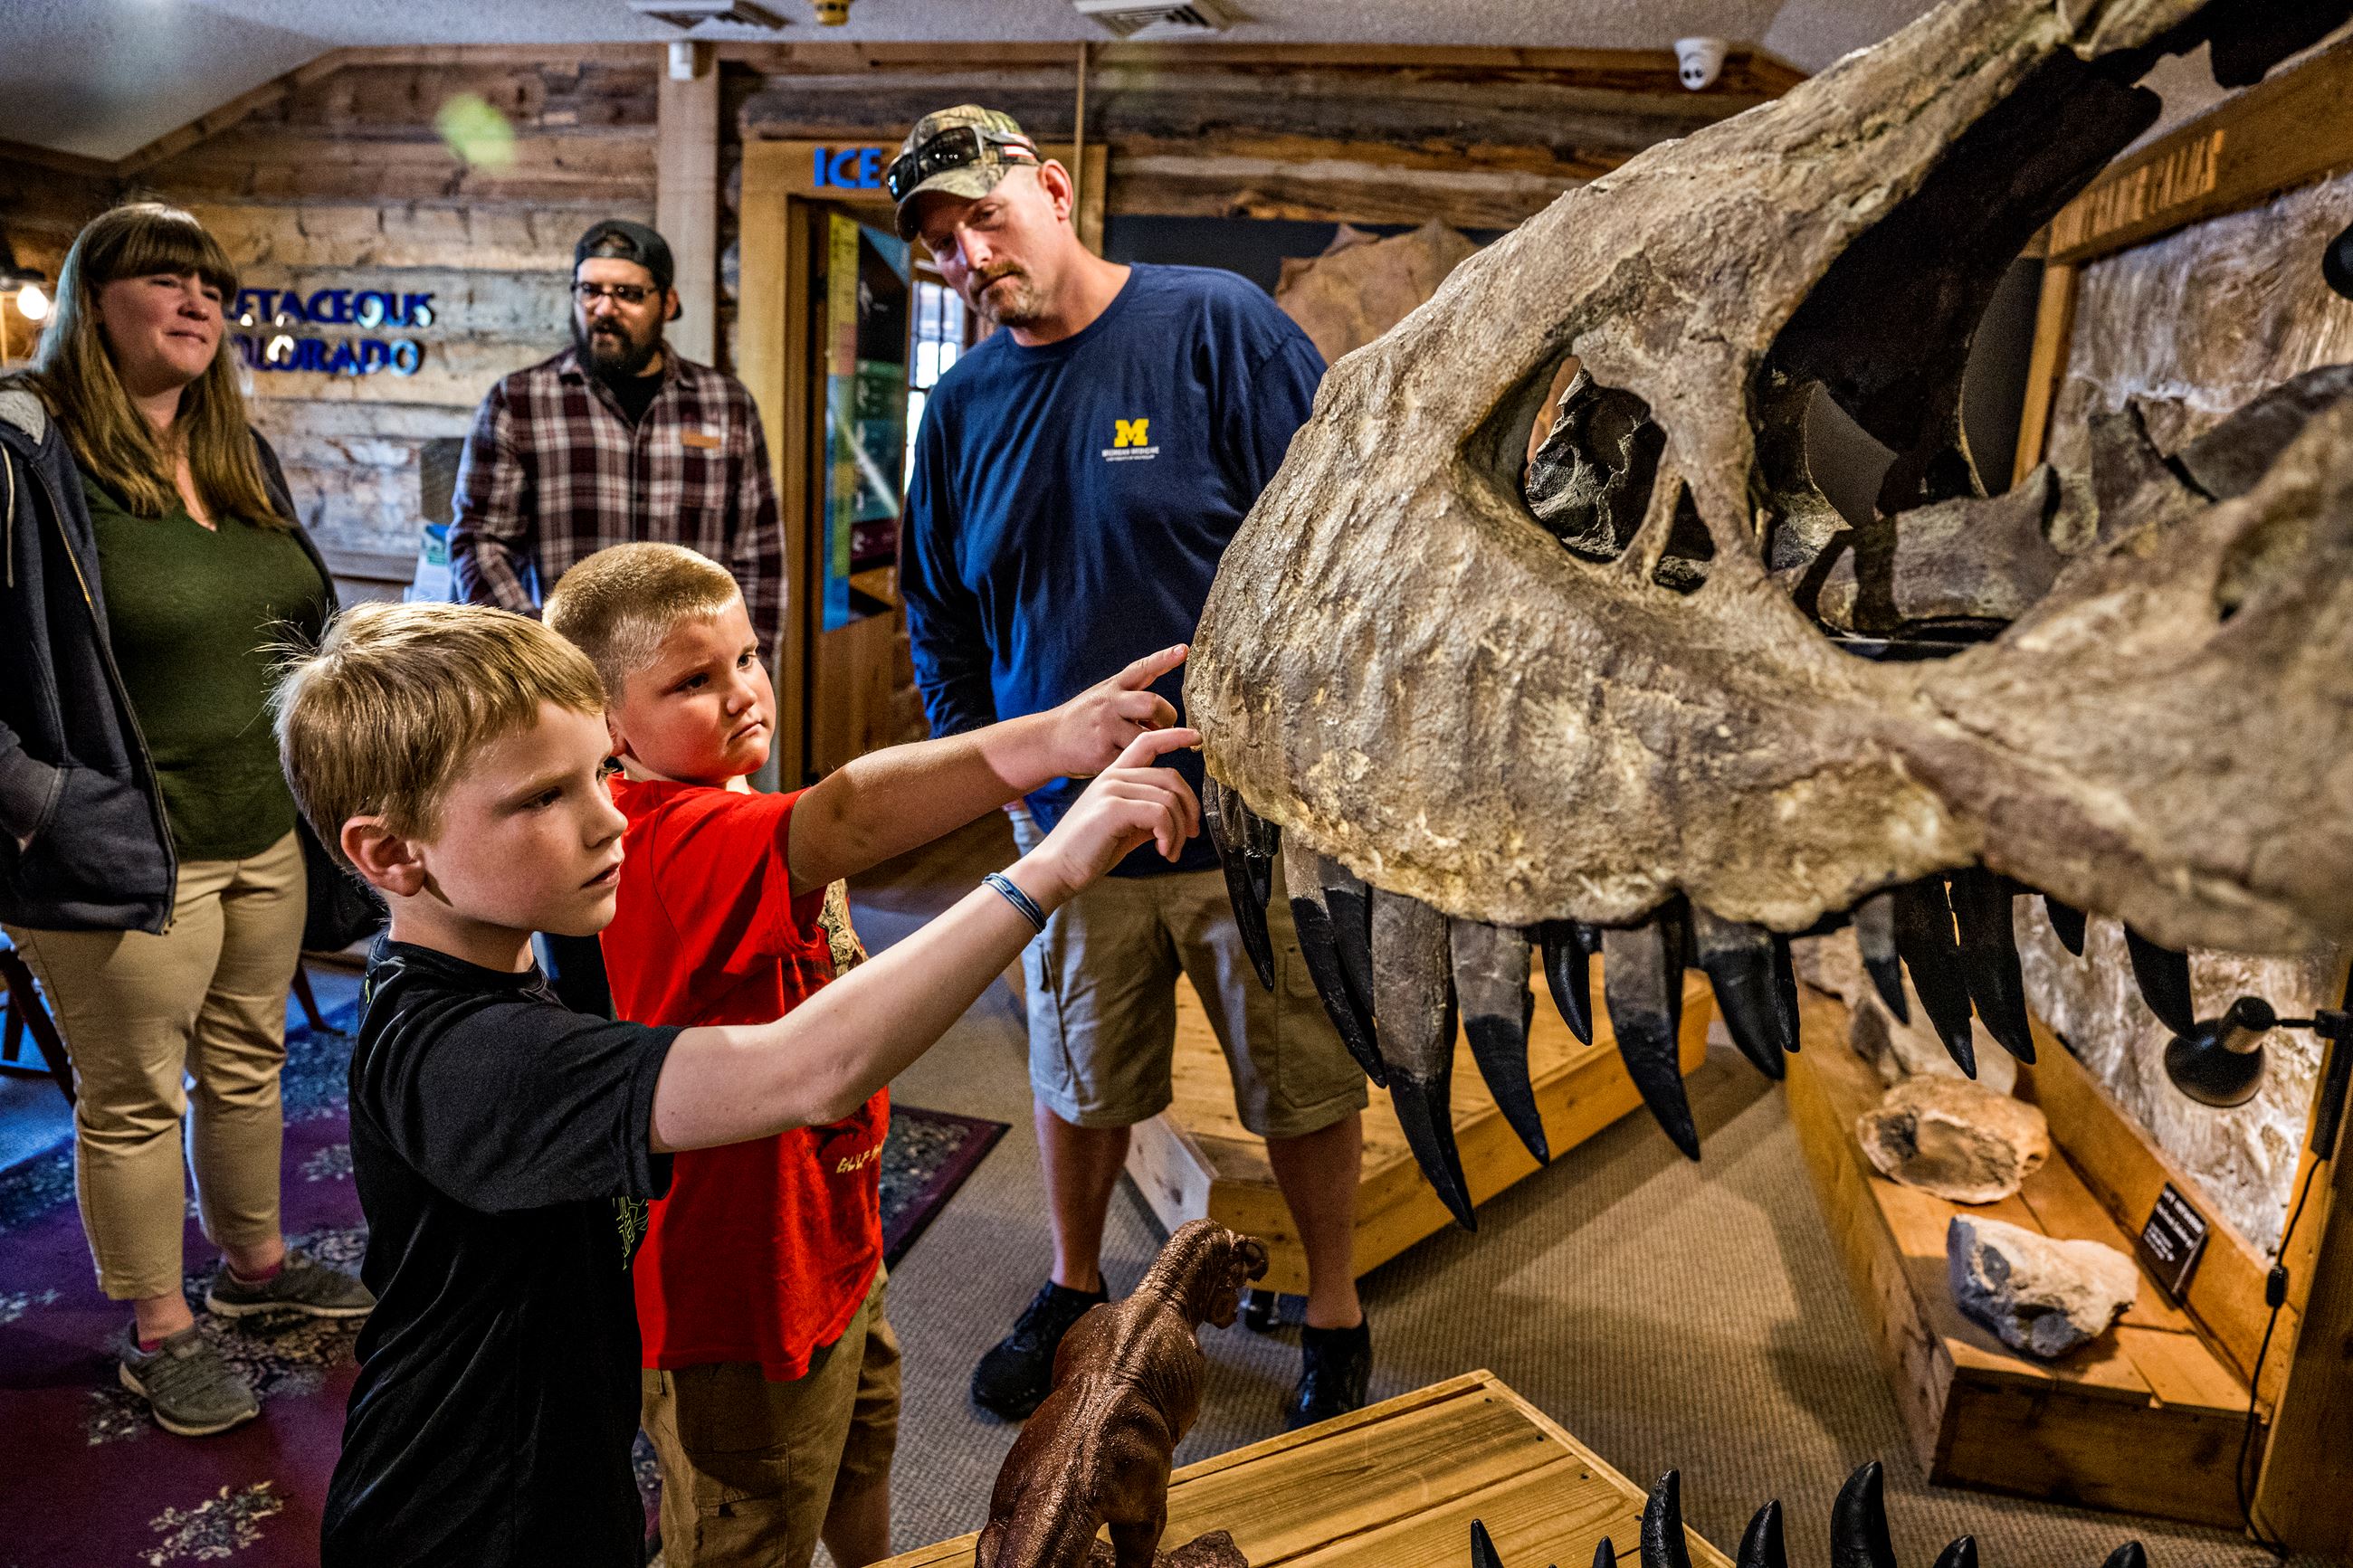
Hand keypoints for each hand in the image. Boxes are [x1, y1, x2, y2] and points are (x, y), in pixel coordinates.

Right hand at [1013, 727, 1201, 907]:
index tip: (1197, 738)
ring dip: (1179, 831)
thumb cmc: (1089, 851)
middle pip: (1170, 777)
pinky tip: (1162, 851)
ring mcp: (1112, 790)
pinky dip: (1169, 836)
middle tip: (1191, 835)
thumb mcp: (1125, 828)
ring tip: (1170, 851)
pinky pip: (1160, 814)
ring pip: (1169, 800)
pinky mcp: (1113, 808)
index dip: (1175, 736)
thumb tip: (1179, 819)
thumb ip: (1149, 816)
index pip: (1147, 742)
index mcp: (1114, 776)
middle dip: (1190, 808)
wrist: (1057, 868)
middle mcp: (1113, 777)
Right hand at [1041, 645, 1185, 780]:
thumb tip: (1166, 720)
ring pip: (1146, 736)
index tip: (1183, 650)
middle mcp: (1110, 703)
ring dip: (1151, 743)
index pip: (1142, 668)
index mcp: (1113, 687)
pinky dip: (1135, 760)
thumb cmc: (1085, 720)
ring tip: (1139, 744)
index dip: (1164, 659)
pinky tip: (1121, 757)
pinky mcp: (1103, 753)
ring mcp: (1106, 728)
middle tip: (1164, 725)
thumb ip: (1133, 701)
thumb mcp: (1104, 698)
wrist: (1048, 741)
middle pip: (1151, 704)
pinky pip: (1134, 758)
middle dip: (1166, 716)